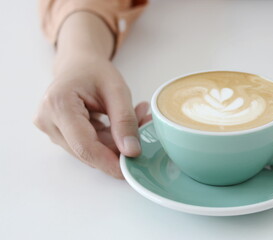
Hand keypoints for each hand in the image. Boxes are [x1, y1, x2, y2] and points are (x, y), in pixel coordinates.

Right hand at [34, 55, 150, 177]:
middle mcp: (48, 120)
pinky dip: (109, 140)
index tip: (130, 170)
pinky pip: (88, 146)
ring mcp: (51, 129)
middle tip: (146, 128)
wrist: (78, 64)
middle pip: (87, 151)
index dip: (109, 161)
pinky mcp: (59, 135)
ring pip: (89, 151)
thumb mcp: (117, 90)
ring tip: (138, 119)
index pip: (84, 145)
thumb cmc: (94, 71)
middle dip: (118, 148)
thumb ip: (125, 120)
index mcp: (59, 104)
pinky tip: (123, 125)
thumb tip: (132, 152)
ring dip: (116, 143)